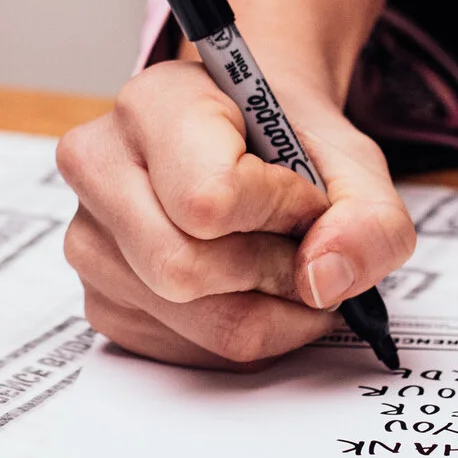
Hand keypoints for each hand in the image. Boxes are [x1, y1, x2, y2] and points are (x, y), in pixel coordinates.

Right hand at [57, 59, 416, 366]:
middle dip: (272, 276)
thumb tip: (323, 282)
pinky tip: (247, 294)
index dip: (280, 213)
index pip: (208, 198)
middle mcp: (98, 168)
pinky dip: (238, 336)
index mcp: (153, 105)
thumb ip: (369, 218)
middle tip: (304, 255)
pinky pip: (181, 352)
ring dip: (264, 313)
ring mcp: (88, 240)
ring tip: (281, 271)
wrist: (248, 143)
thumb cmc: (287, 143)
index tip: (303, 198)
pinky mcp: (100, 301)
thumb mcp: (353, 160)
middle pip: (185, 271)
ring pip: (189, 320)